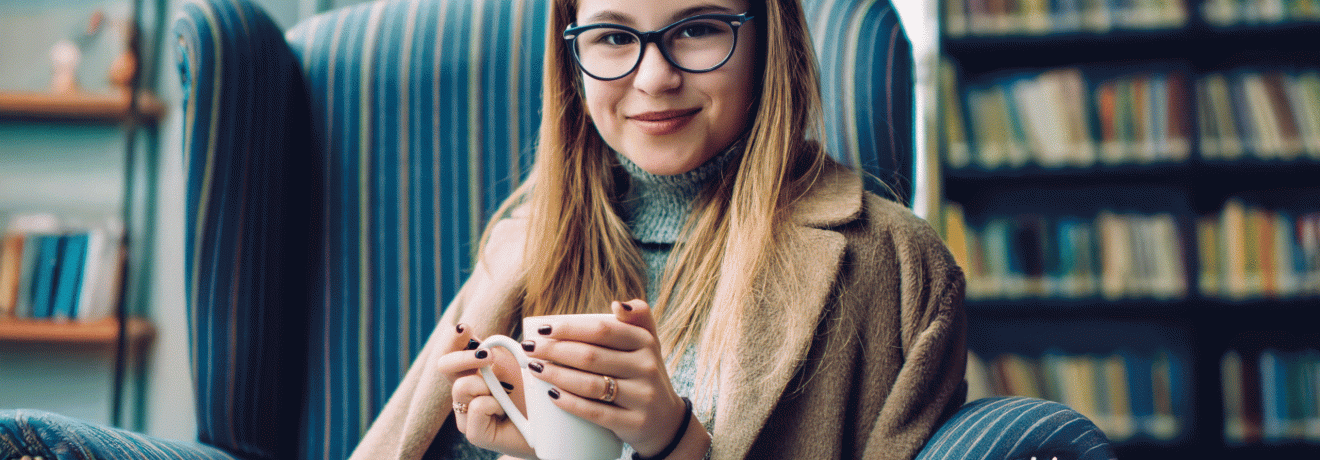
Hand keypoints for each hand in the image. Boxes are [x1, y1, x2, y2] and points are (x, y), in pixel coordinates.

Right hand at [436, 323, 533, 457]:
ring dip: (488, 385)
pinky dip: (495, 405)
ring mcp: (467, 414)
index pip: (451, 349)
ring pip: (461, 387)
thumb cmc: (534, 391)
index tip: (465, 328)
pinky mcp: (475, 433)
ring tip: (506, 394)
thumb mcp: (516, 362)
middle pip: (444, 366)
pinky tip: (506, 411)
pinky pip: (476, 408)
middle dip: (463, 357)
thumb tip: (476, 338)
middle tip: (487, 356)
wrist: (551, 423)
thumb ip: (496, 348)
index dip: (452, 337)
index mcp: (473, 371)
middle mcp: (465, 392)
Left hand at [521, 301, 690, 456]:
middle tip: (529, 349)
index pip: (602, 330)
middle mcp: (647, 367)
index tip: (541, 328)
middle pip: (591, 356)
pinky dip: (571, 403)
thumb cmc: (643, 373)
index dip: (568, 328)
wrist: (666, 420)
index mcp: (646, 342)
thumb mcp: (648, 343)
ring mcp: (642, 396)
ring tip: (535, 369)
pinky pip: (596, 412)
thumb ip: (638, 315)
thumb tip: (615, 304)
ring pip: (590, 384)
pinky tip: (551, 395)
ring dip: (556, 375)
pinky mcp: (634, 422)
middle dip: (553, 351)